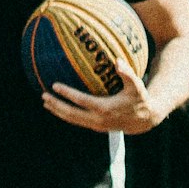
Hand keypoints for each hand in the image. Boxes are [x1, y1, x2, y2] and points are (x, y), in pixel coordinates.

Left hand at [43, 59, 165, 133]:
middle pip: (72, 114)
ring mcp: (96, 125)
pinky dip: (66, 114)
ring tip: (45, 102)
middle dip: (56, 105)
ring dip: (58, 111)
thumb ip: (128, 73)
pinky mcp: (96, 127)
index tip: (54, 85)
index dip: (67, 93)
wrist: (145, 120)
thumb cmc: (140, 98)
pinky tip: (57, 106)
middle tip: (43, 96)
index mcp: (105, 109)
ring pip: (72, 120)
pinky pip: (77, 121)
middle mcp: (98, 119)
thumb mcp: (137, 85)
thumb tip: (117, 60)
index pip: (81, 101)